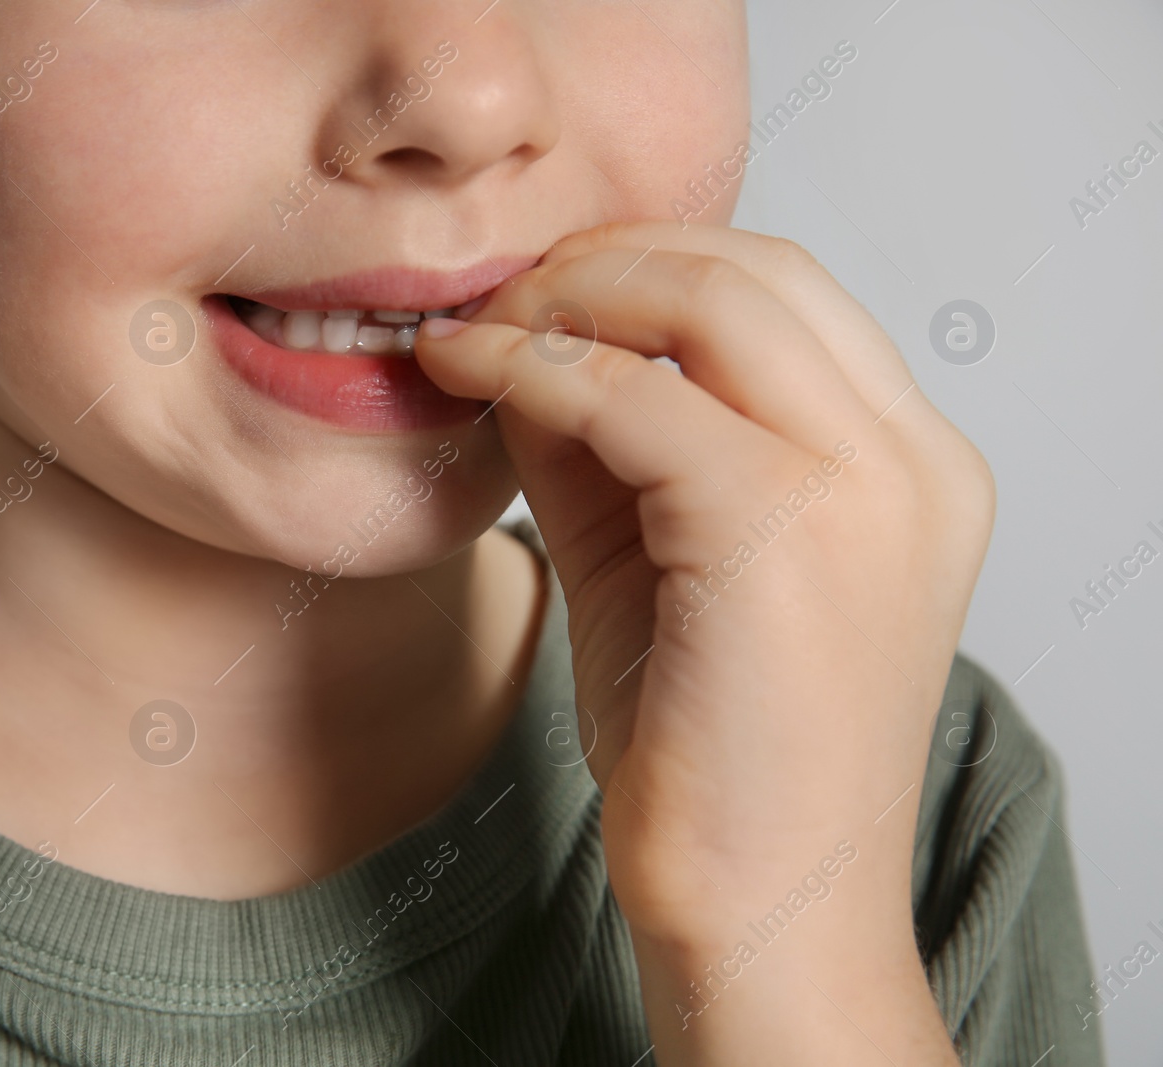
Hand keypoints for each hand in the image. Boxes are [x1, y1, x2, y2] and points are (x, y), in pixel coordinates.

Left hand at [415, 221, 989, 1063]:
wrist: (757, 908)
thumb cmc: (713, 755)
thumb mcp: (659, 559)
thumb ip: (608, 441)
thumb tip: (524, 337)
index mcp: (909, 465)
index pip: (785, 294)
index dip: (649, 262)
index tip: (542, 288)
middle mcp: (913, 461)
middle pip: (757, 268)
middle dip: (608, 257)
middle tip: (502, 292)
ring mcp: (867, 491)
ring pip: (708, 301)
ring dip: (570, 297)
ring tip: (481, 327)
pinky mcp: (784, 533)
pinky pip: (635, 399)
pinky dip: (534, 370)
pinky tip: (465, 376)